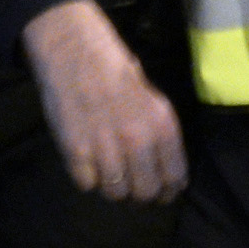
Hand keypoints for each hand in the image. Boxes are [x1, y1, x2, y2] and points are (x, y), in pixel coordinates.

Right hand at [26, 0, 183, 201]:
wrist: (74, 51)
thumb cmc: (116, 73)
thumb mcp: (152, 100)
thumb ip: (161, 137)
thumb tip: (172, 176)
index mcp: (162, 125)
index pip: (174, 178)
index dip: (167, 192)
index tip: (160, 194)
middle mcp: (137, 139)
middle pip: (144, 192)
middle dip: (139, 196)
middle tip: (131, 187)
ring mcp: (105, 146)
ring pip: (115, 193)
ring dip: (112, 188)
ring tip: (108, 173)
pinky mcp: (76, 150)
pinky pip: (87, 185)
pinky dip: (87, 178)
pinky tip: (87, 161)